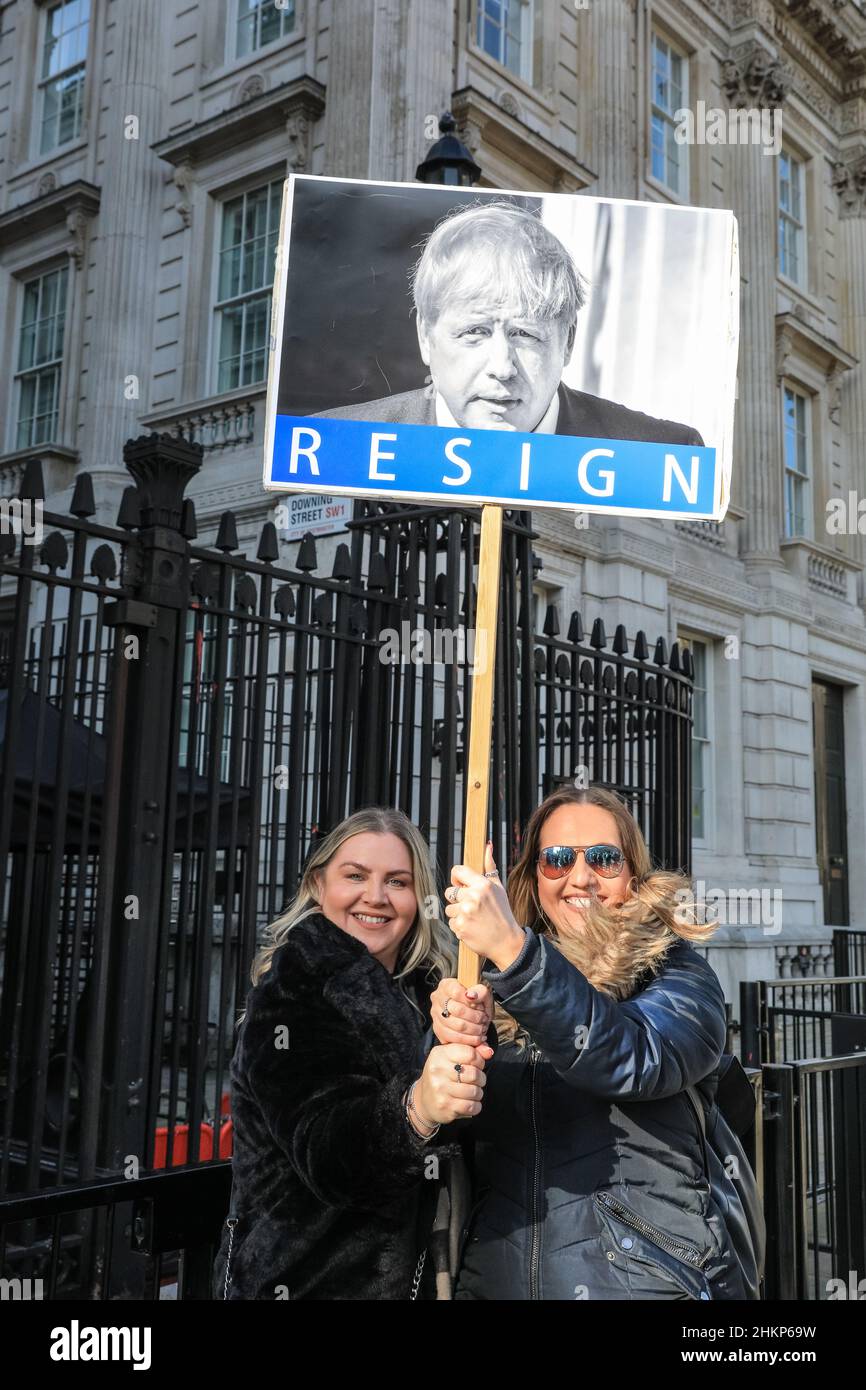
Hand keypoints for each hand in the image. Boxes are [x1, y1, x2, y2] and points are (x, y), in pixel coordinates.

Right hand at [414, 1043, 492, 1124]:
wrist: (424, 1098)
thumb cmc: (443, 1074)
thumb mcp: (452, 1057)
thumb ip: (472, 1051)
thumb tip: (489, 1052)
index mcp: (440, 1054)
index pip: (471, 1054)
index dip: (479, 1061)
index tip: (477, 1065)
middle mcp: (438, 1070)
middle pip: (474, 1074)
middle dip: (480, 1079)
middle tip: (475, 1081)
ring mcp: (440, 1089)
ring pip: (475, 1091)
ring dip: (478, 1093)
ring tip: (471, 1092)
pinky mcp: (445, 1106)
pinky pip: (472, 1106)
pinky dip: (476, 1106)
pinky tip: (469, 1103)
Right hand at [431, 979, 493, 1047]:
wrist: (473, 1014)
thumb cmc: (477, 1001)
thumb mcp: (483, 993)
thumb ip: (480, 991)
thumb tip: (471, 995)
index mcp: (446, 985)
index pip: (456, 992)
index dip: (470, 1001)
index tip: (480, 1006)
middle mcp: (437, 999)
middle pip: (456, 1010)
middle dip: (475, 1017)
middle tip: (484, 1019)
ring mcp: (436, 1015)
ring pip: (456, 1026)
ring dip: (473, 1029)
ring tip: (482, 1029)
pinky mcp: (438, 1030)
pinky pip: (453, 1038)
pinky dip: (469, 1040)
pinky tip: (477, 1038)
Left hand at [444, 843, 525, 968]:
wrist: (506, 942)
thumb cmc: (502, 913)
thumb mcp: (499, 888)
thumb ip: (489, 867)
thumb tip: (487, 845)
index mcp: (483, 884)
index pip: (457, 871)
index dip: (457, 879)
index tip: (462, 886)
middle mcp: (473, 897)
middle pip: (449, 891)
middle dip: (458, 899)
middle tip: (473, 907)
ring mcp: (466, 913)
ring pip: (449, 908)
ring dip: (458, 914)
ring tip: (474, 919)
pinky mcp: (460, 927)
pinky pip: (451, 922)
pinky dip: (459, 926)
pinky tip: (472, 928)